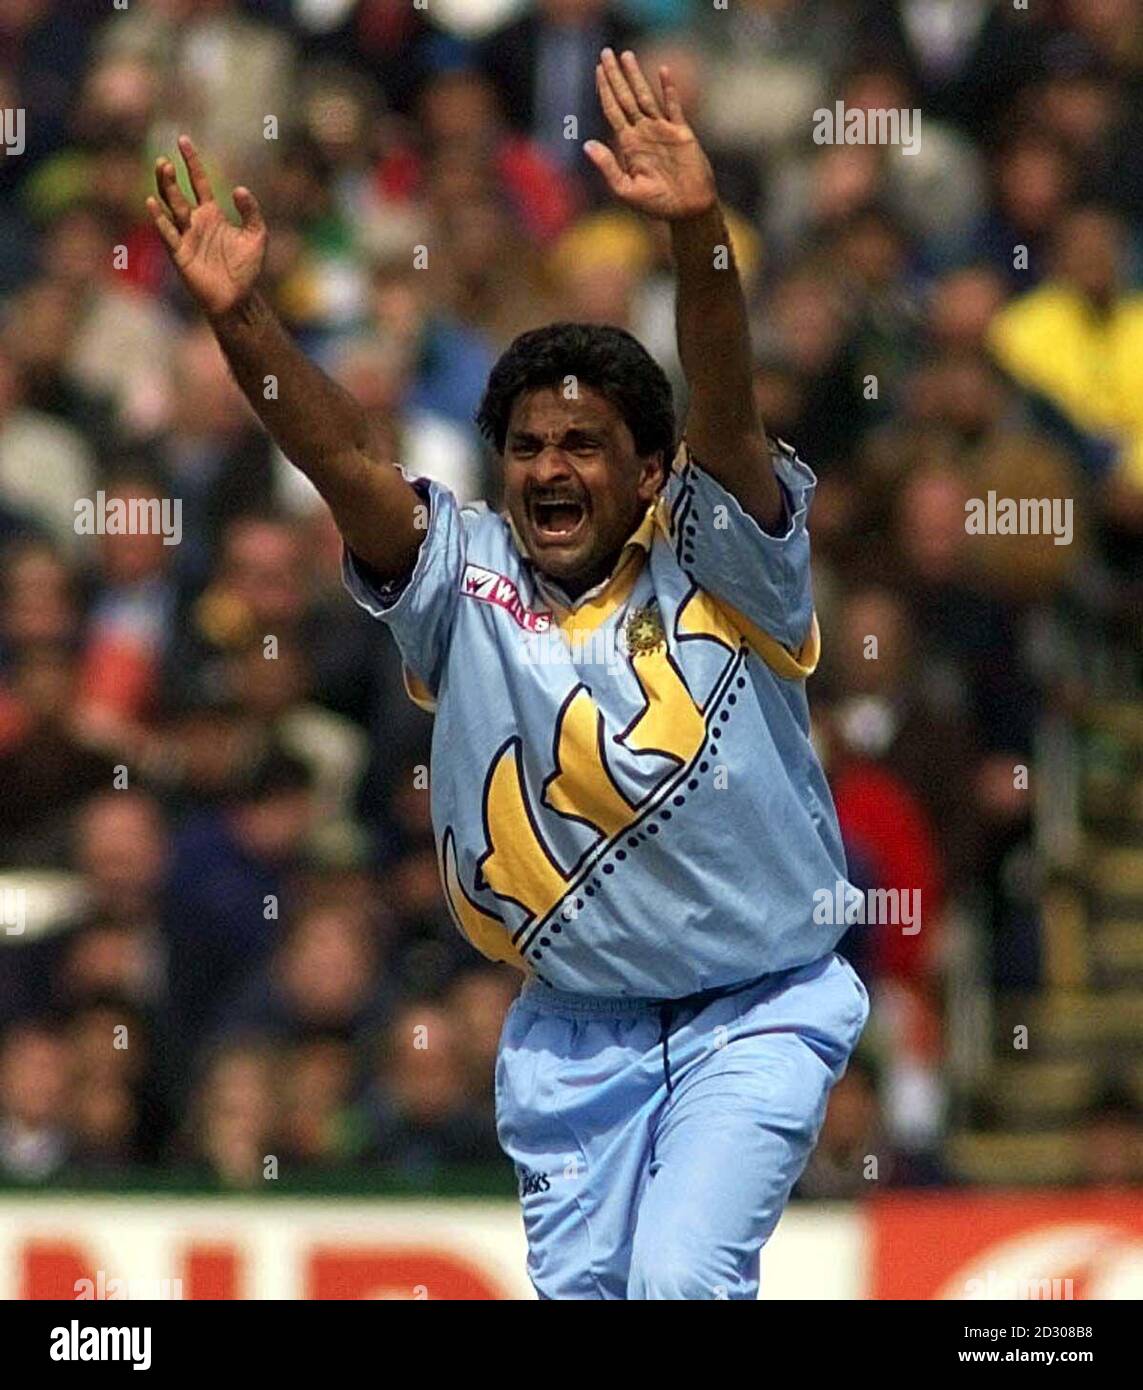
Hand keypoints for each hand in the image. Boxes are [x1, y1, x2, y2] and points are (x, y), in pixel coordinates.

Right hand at [146, 136, 266, 318]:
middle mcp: (195, 221)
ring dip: (164, 188)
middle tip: (166, 159)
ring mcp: (185, 236)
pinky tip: (152, 202)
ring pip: (170, 206)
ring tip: (162, 168)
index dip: (191, 161)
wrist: (238, 299)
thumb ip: (251, 211)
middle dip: (171, 175)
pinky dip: (159, 218)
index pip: (198, 181)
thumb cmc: (246, 269)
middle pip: (178, 191)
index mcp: (211, 214)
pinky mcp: (179, 253)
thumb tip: (239, 189)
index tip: (183, 140)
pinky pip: (167, 233)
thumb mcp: (257, 235)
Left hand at [586, 49, 716, 221]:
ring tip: (626, 55)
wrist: (688, 209)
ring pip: (646, 96)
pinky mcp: (681, 132)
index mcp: (628, 144)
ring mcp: (662, 130)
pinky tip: (663, 71)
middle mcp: (643, 132)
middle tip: (606, 53)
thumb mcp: (626, 190)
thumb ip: (607, 167)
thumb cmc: (657, 204)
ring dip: (636, 76)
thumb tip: (587, 144)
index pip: (612, 111)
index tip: (597, 70)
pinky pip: (673, 106)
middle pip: (625, 97)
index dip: (604, 90)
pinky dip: (668, 89)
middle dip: (615, 76)